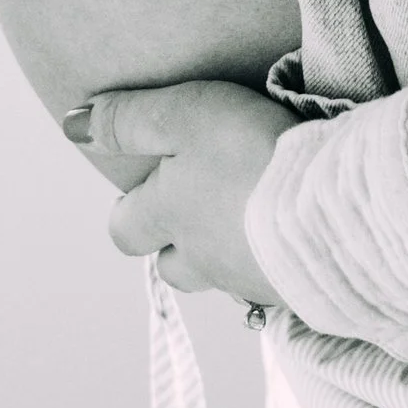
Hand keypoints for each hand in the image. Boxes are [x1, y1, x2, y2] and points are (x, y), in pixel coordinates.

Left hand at [64, 77, 294, 305]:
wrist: (335, 209)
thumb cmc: (252, 154)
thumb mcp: (183, 115)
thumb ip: (128, 120)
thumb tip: (73, 127)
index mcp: (167, 217)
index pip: (124, 230)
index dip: (131, 210)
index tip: (148, 186)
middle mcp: (201, 258)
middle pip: (171, 267)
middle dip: (175, 242)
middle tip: (198, 206)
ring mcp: (249, 280)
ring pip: (221, 275)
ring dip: (226, 252)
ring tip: (251, 216)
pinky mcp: (296, 291)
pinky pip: (272, 282)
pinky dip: (274, 260)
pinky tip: (294, 234)